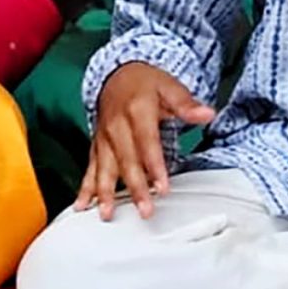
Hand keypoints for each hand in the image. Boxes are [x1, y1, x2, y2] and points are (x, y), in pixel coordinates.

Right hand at [80, 63, 214, 219]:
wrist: (118, 75)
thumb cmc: (146, 84)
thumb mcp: (170, 87)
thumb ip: (187, 104)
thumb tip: (207, 114)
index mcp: (137, 109)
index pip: (147, 142)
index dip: (154, 166)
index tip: (162, 187)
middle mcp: (116, 125)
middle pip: (126, 160)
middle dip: (135, 187)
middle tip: (145, 210)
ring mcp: (104, 137)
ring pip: (104, 167)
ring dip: (105, 192)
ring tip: (107, 214)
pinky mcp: (96, 145)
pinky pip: (89, 168)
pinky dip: (85, 188)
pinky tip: (81, 205)